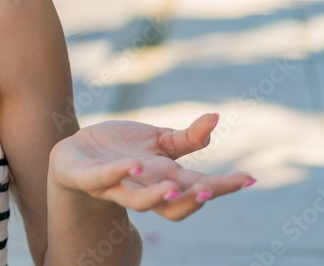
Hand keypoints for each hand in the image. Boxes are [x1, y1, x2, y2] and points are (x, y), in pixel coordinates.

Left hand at [48, 112, 255, 220]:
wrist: (74, 152)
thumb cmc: (120, 150)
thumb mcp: (156, 140)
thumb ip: (186, 137)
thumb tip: (215, 118)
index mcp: (163, 180)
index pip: (198, 188)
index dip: (223, 186)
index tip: (249, 179)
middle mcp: (143, 189)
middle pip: (173, 206)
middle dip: (192, 200)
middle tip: (209, 191)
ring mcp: (115, 186)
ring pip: (138, 202)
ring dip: (156, 197)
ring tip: (172, 186)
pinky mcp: (88, 177)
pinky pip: (104, 179)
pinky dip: (119, 173)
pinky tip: (134, 165)